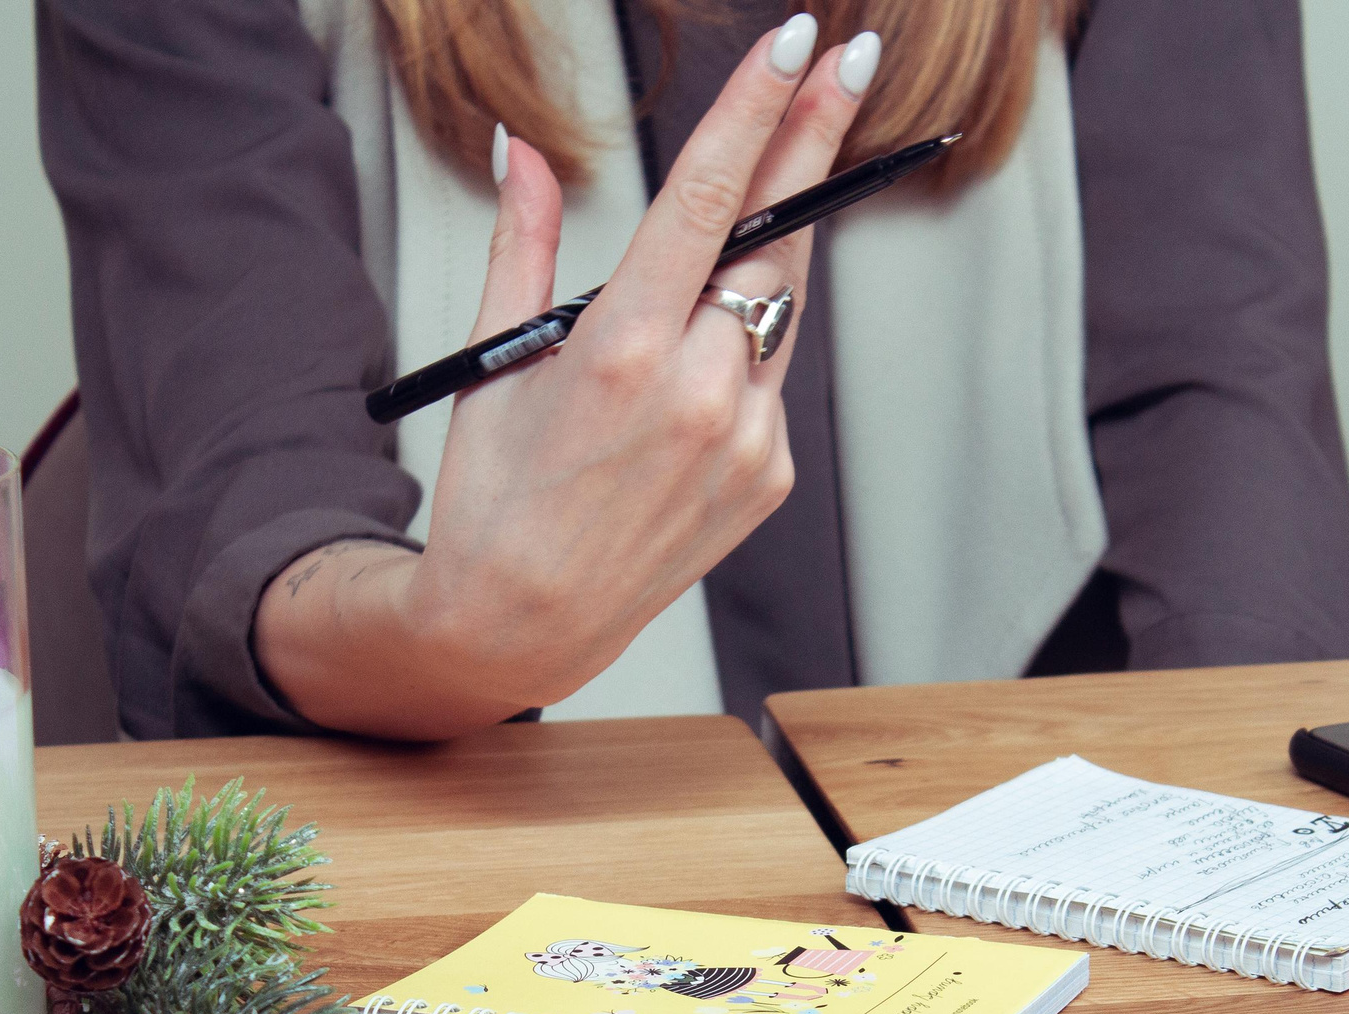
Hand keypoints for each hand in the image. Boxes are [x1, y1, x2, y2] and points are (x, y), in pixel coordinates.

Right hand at [255, 16, 879, 738]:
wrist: (522, 622)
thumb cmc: (496, 494)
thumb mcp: (495, 357)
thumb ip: (521, 241)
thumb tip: (519, 147)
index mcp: (622, 348)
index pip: (707, 199)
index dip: (757, 113)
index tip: (797, 48)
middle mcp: (697, 390)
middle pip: (775, 239)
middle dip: (814, 143)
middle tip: (853, 63)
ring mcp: (745, 438)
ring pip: (776, 309)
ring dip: (764, 260)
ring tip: (749, 225)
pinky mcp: (770, 476)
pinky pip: (767, 381)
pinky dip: (738, 356)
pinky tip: (686, 385)